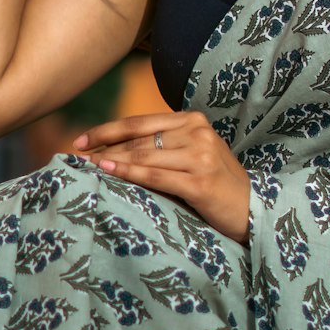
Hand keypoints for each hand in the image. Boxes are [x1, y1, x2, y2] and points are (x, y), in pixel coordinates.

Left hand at [73, 112, 250, 245]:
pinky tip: (107, 172)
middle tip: (75, 155)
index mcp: (193, 121)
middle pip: (138, 139)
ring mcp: (200, 157)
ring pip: (144, 156)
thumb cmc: (217, 183)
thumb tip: (116, 148)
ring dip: (110, 161)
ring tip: (85, 166)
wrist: (254, 208)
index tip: (80, 140)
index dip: (107, 130)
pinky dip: (129, 174)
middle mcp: (197, 133)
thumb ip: (165, 144)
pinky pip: (156, 176)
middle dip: (103, 147)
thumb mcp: (194, 154)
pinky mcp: (200, 183)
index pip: (140, 122)